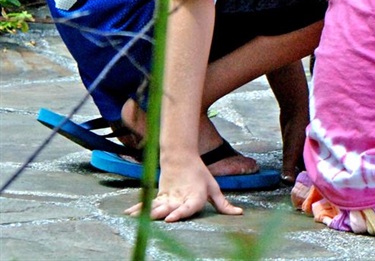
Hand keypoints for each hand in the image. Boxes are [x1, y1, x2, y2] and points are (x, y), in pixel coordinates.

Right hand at [126, 154, 241, 222]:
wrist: (181, 157)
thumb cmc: (200, 175)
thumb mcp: (213, 189)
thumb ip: (223, 204)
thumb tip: (239, 213)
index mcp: (195, 196)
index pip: (188, 207)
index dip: (180, 213)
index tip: (170, 219)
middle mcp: (180, 198)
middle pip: (170, 208)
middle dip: (161, 215)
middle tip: (153, 221)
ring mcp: (168, 197)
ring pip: (157, 206)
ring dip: (147, 213)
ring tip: (136, 219)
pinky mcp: (160, 195)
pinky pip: (149, 203)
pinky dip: (139, 207)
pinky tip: (129, 213)